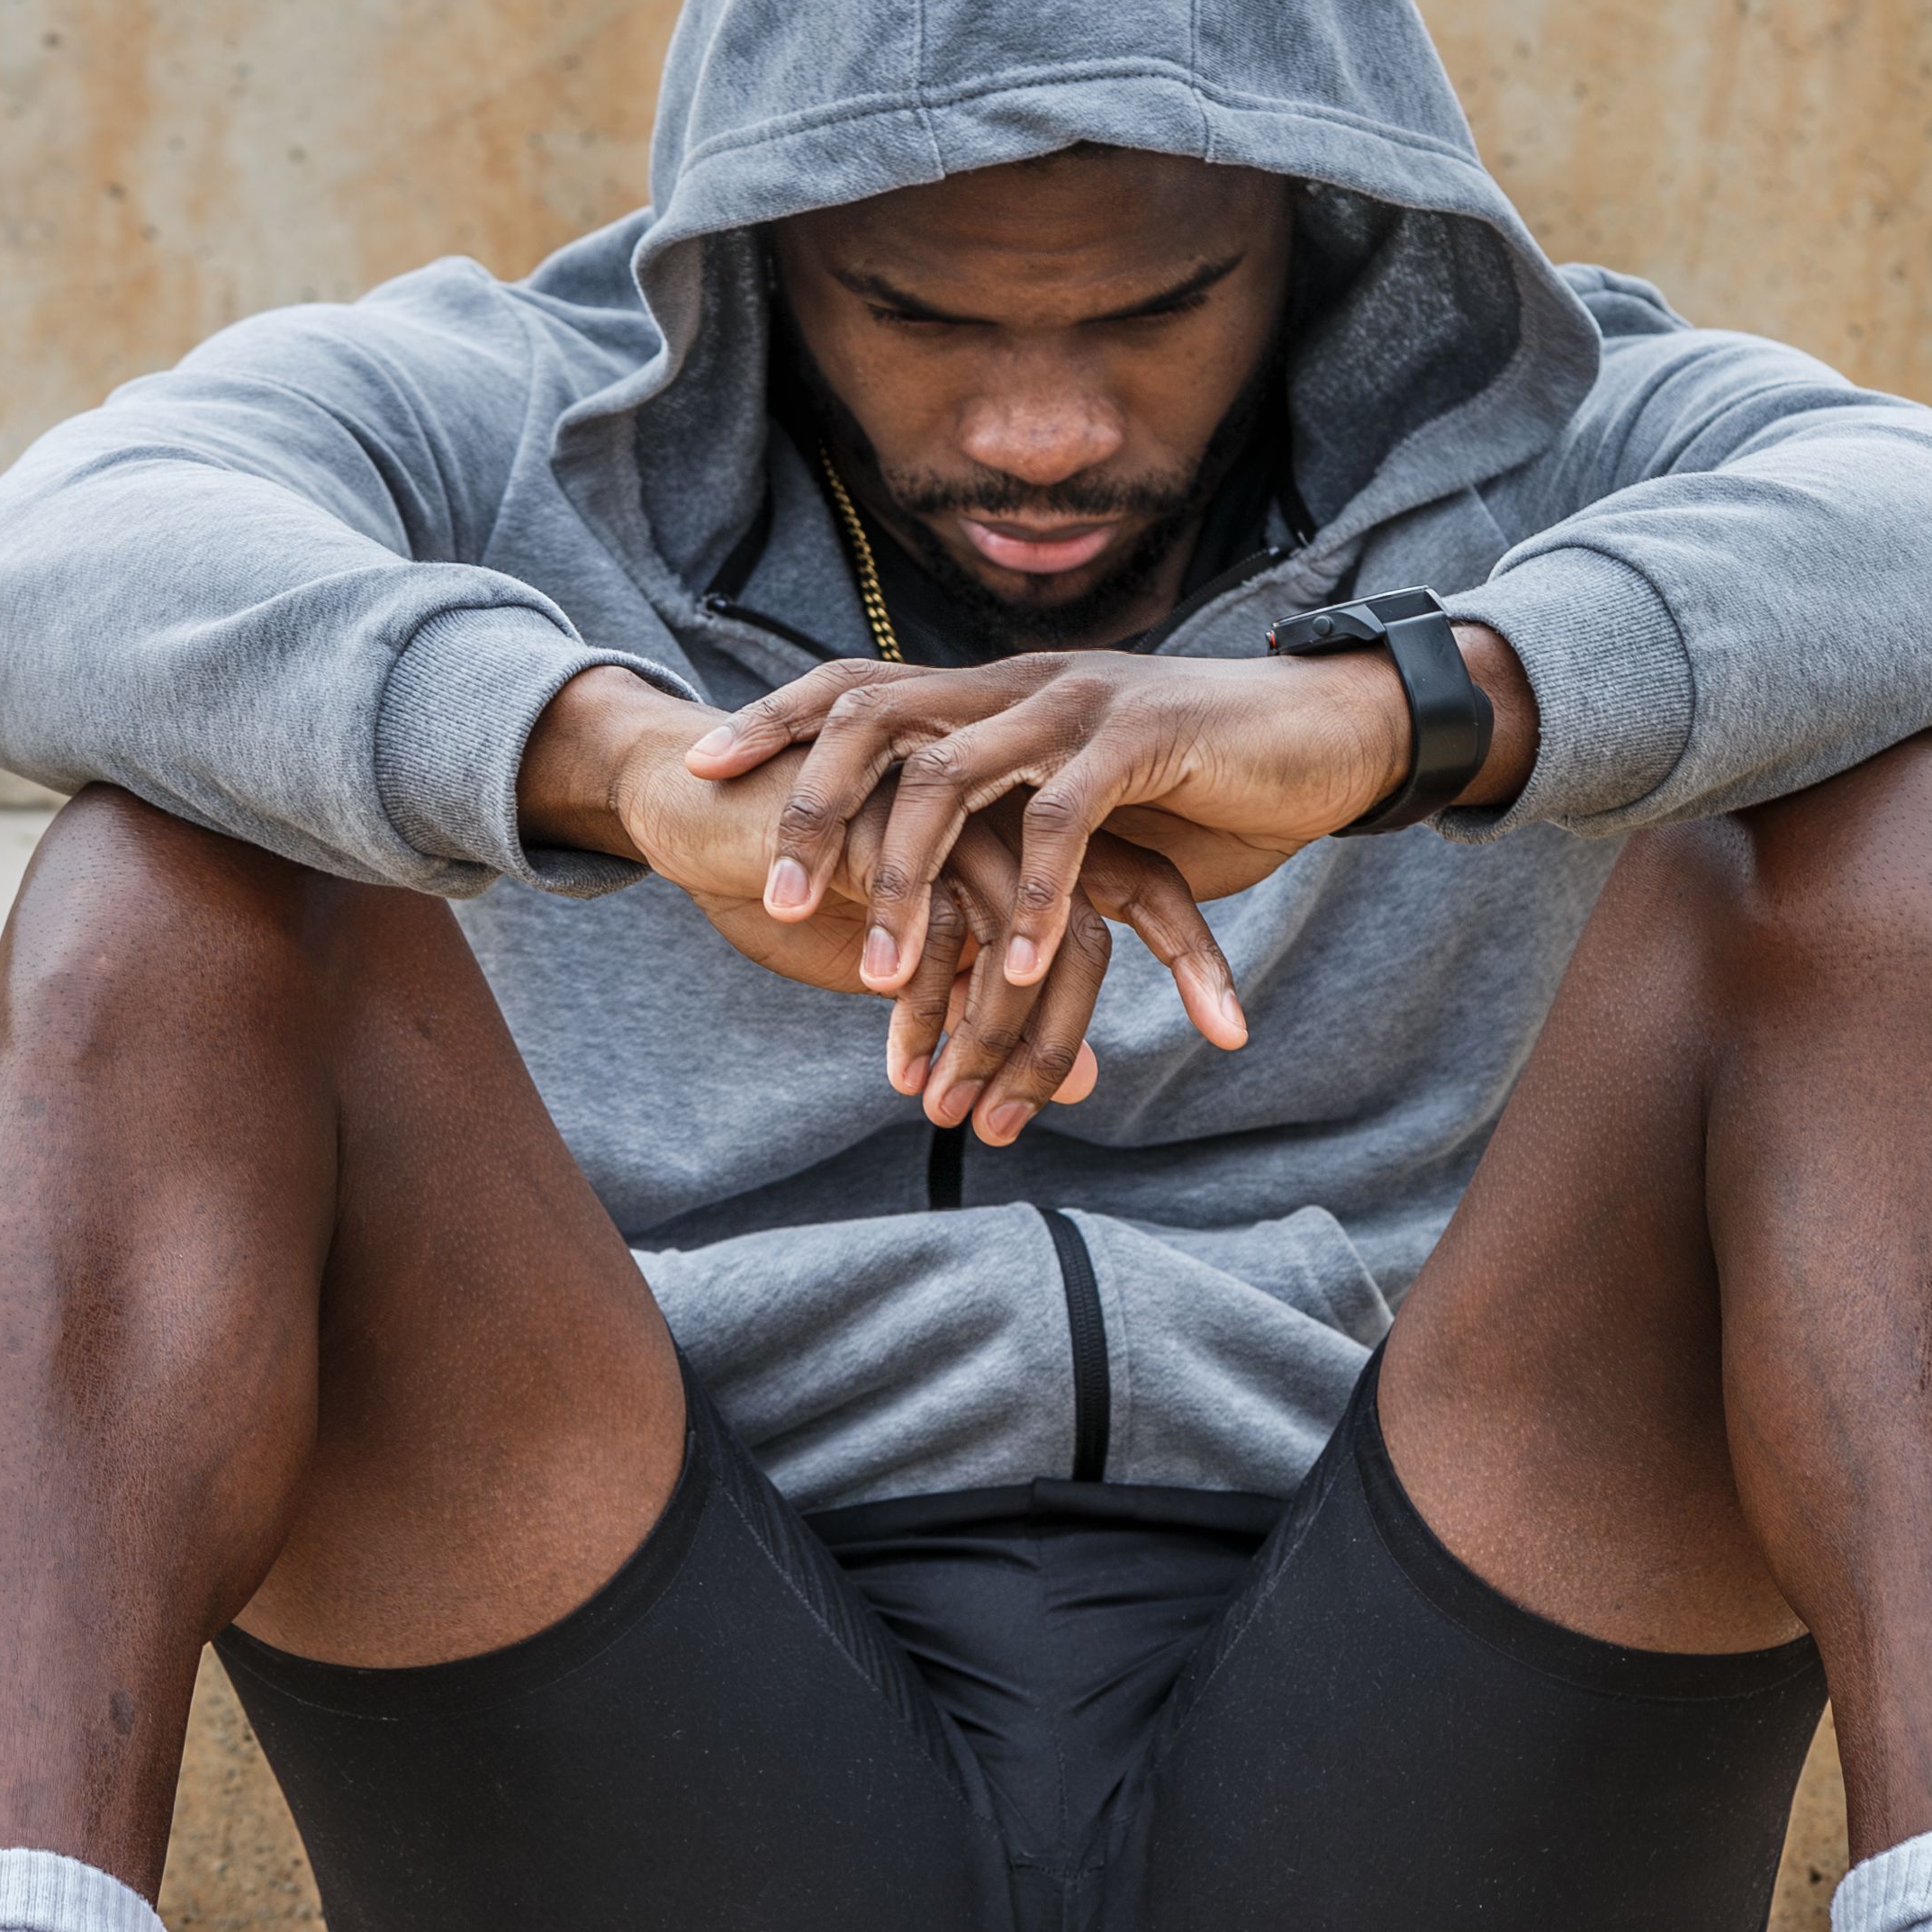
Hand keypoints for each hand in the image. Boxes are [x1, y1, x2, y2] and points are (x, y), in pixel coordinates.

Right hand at [520, 670, 1240, 1126]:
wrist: (696, 802)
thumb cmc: (814, 882)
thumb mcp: (919, 959)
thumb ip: (1003, 1003)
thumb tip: (1085, 1082)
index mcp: (1036, 825)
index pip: (1144, 885)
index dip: (1195, 957)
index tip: (1235, 1034)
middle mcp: (1009, 808)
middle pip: (1093, 927)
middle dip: (1058, 1044)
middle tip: (1007, 1129)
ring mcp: (952, 810)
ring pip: (1012, 942)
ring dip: (980, 1041)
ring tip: (940, 1111)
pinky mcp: (885, 821)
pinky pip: (931, 931)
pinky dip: (920, 1004)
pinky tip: (894, 1058)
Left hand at [680, 633, 1533, 990]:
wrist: (1326, 732)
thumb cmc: (1199, 781)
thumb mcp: (1076, 801)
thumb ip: (1002, 829)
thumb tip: (931, 887)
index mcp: (992, 690)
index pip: (856, 689)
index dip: (773, 723)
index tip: (700, 771)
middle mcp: (1018, 683)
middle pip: (876, 723)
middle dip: (814, 811)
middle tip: (776, 903)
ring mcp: (1078, 703)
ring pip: (955, 777)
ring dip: (911, 882)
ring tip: (877, 976)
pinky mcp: (1145, 740)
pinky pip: (1066, 821)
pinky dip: (1036, 898)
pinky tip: (1019, 966)